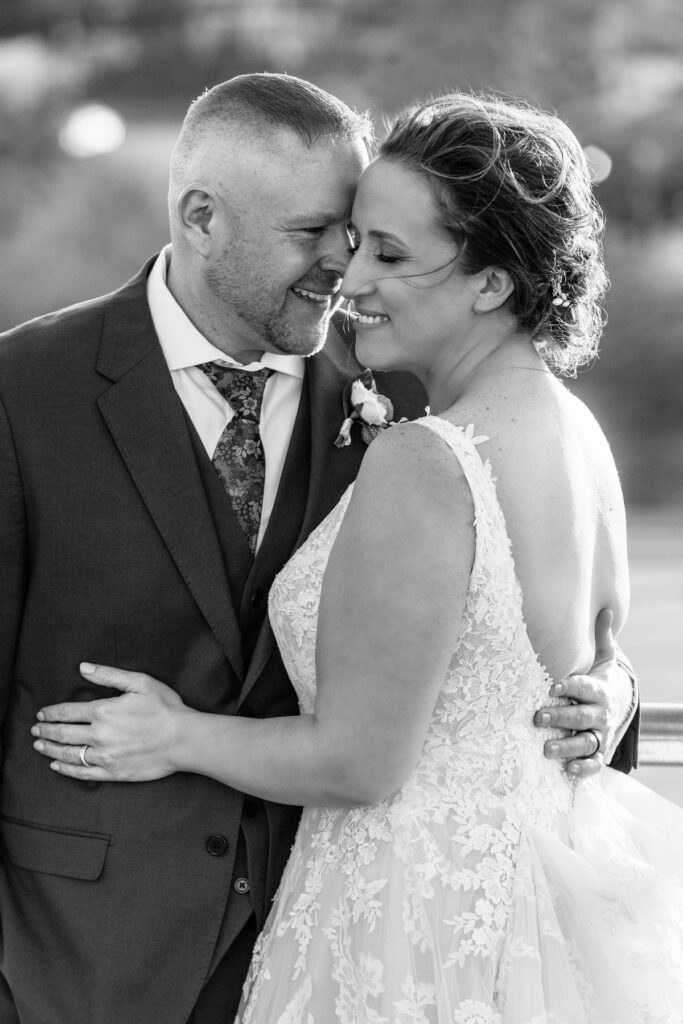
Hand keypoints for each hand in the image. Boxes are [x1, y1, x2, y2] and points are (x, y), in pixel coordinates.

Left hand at [32, 663, 186, 781]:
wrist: (183, 739)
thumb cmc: (166, 708)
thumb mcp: (140, 682)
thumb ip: (109, 675)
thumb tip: (83, 668)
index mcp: (104, 711)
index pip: (68, 712)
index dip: (51, 712)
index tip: (42, 713)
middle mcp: (99, 735)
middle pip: (63, 733)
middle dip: (46, 730)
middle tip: (35, 729)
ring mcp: (105, 756)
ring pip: (69, 754)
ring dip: (50, 749)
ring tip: (39, 745)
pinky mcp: (113, 772)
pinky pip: (83, 773)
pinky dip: (67, 770)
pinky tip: (57, 766)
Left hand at [535, 608, 617, 778]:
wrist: (621, 705)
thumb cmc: (601, 680)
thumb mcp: (604, 658)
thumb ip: (601, 637)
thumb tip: (605, 609)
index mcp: (598, 690)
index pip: (584, 688)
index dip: (570, 687)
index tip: (553, 686)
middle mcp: (599, 714)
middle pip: (582, 716)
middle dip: (561, 717)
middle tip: (538, 717)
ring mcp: (599, 734)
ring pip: (586, 742)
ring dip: (567, 747)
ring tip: (547, 750)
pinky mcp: (599, 752)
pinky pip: (594, 764)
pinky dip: (583, 769)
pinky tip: (568, 770)